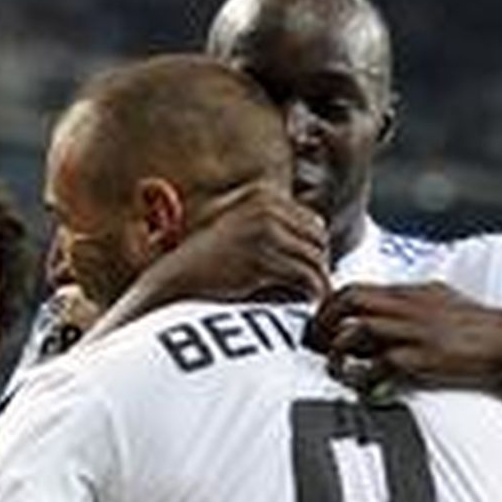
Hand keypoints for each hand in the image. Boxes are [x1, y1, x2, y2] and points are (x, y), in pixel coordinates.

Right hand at [149, 181, 330, 303]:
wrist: (179, 279)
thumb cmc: (212, 261)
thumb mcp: (243, 227)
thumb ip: (275, 223)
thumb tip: (322, 227)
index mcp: (264, 196)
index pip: (313, 223)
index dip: (313, 251)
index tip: (308, 274)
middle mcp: (266, 208)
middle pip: (319, 239)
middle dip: (319, 266)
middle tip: (313, 290)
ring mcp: (264, 232)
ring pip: (315, 260)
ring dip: (317, 283)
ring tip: (312, 300)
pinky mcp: (263, 259)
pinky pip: (305, 277)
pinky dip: (311, 294)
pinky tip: (307, 305)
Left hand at [307, 281, 501, 394]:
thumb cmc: (473, 326)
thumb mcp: (438, 300)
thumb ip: (408, 302)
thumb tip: (383, 307)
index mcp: (407, 293)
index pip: (354, 288)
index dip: (329, 306)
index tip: (322, 326)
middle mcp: (404, 308)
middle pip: (348, 302)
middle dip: (323, 323)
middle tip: (316, 344)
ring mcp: (410, 333)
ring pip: (356, 331)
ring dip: (337, 351)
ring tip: (335, 368)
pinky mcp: (418, 360)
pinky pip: (377, 368)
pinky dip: (364, 379)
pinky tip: (365, 388)